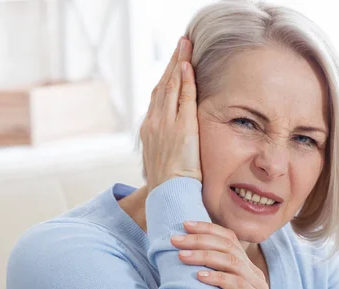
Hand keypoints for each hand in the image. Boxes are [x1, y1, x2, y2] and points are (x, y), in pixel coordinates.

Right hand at [141, 36, 201, 192]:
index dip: (166, 77)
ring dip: (178, 63)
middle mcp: (154, 122)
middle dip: (172, 62)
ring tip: (185, 46)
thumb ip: (167, 144)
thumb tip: (173, 143)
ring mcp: (166, 124)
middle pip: (163, 85)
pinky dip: (185, 80)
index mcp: (150, 129)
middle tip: (181, 44)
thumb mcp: (162, 158)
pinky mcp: (181, 128)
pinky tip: (189, 65)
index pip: (158, 96)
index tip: (174, 63)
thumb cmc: (168, 182)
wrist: (167, 194)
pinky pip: (184, 98)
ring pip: (171, 86)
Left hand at [171, 221, 277, 288]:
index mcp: (245, 266)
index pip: (228, 238)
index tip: (184, 224)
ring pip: (232, 262)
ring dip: (204, 256)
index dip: (207, 228)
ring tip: (182, 256)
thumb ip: (210, 276)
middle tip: (175, 240)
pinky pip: (237, 285)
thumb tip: (180, 261)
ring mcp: (257, 286)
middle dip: (199, 240)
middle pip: (227, 246)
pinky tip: (200, 277)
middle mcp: (253, 272)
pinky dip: (218, 278)